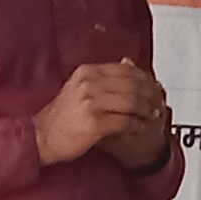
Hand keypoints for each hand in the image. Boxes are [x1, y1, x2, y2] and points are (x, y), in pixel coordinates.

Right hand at [33, 62, 164, 166]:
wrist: (41, 137)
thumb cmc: (61, 116)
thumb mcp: (79, 87)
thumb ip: (103, 76)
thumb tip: (128, 62)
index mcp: (87, 72)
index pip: (126, 70)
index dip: (145, 79)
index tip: (155, 87)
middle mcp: (89, 84)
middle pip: (132, 84)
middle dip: (150, 94)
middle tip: (159, 102)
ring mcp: (91, 102)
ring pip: (131, 101)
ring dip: (146, 110)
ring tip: (154, 115)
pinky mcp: (94, 122)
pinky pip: (125, 121)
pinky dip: (137, 124)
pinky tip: (142, 127)